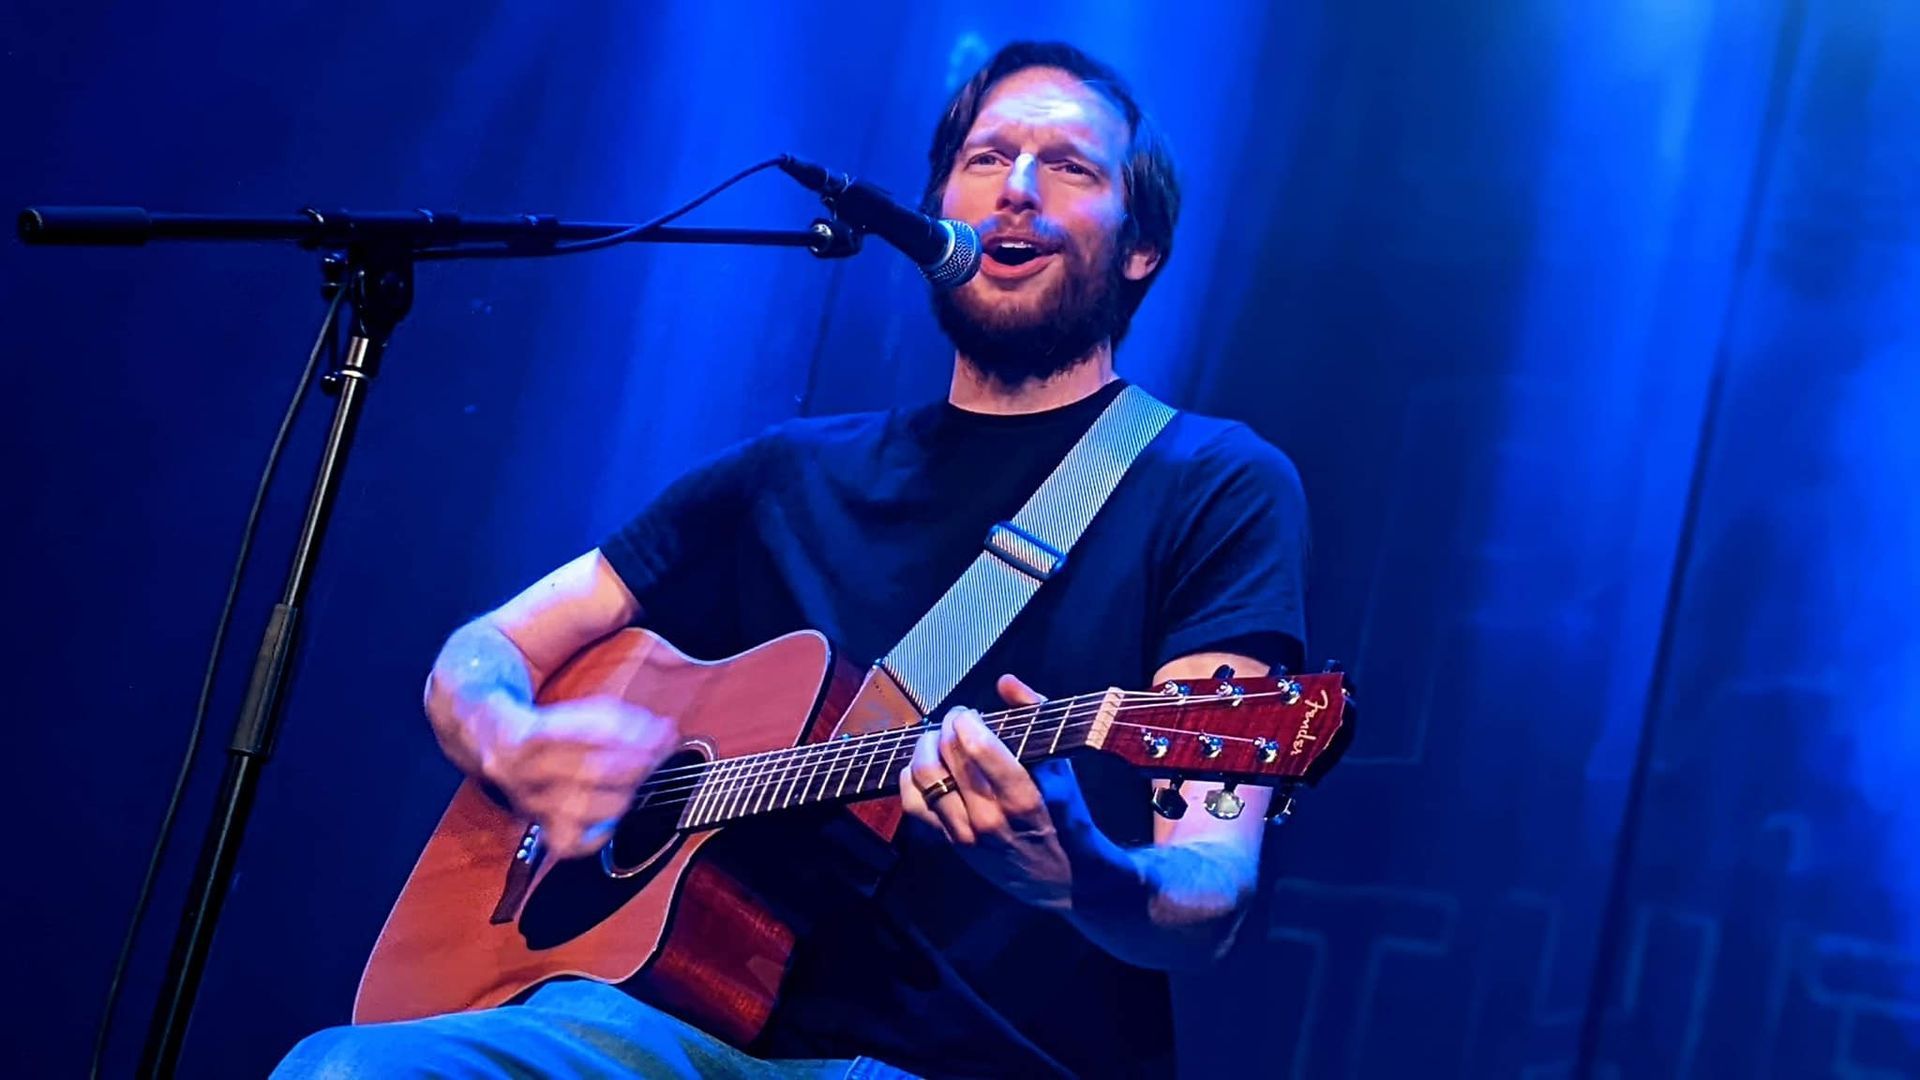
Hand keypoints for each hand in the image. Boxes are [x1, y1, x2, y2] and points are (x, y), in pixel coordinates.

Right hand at [478, 695, 678, 858]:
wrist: (493, 742)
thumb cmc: (551, 727)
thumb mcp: (579, 710)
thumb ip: (621, 720)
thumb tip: (665, 733)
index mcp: (530, 735)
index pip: (586, 735)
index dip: (629, 736)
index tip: (660, 733)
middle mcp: (524, 773)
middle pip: (585, 771)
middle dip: (633, 763)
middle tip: (657, 756)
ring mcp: (530, 804)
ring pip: (579, 808)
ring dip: (623, 794)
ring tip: (640, 781)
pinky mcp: (540, 828)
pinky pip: (570, 843)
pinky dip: (599, 832)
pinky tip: (615, 816)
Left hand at [898, 675, 1100, 909]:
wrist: (1065, 876)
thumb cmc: (1066, 813)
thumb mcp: (1060, 763)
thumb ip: (1035, 715)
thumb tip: (1006, 682)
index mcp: (1022, 797)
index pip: (977, 747)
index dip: (965, 720)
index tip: (970, 714)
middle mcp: (988, 818)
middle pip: (947, 756)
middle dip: (946, 726)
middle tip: (956, 721)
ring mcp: (965, 834)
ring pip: (925, 777)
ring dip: (926, 746)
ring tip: (938, 739)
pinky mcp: (949, 843)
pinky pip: (913, 803)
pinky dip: (911, 777)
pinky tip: (924, 766)